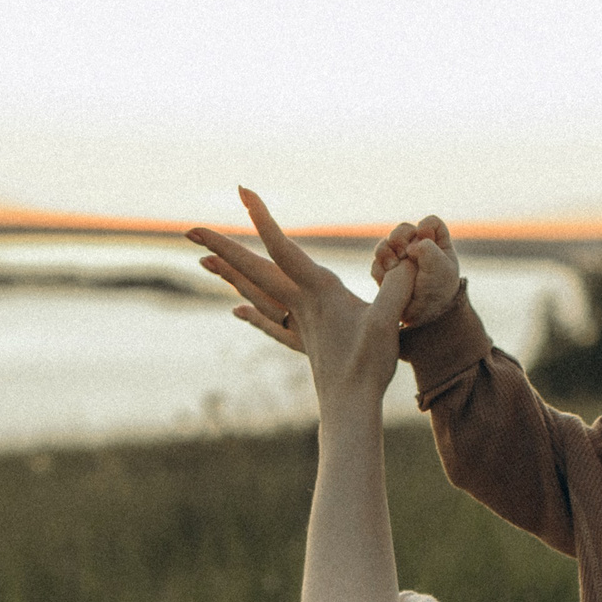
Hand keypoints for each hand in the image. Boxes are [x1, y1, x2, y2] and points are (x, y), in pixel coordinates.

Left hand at [188, 189, 416, 414]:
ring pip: (255, 293)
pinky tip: (236, 310)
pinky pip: (270, 322)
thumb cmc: (369, 366)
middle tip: (188, 229)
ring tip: (205, 261)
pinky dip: (251, 312)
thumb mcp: (387, 321)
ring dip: (230, 274)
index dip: (261, 218)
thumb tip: (413, 258)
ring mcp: (298, 325)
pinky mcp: (304, 344)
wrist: (351, 409)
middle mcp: (300, 304)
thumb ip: (398, 287)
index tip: (242, 192)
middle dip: (222, 247)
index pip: (283, 247)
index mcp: (317, 291)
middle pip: (253, 269)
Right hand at [370, 216, 460, 327]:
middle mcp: (417, 248)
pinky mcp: (386, 272)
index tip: (425, 240)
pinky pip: (376, 263)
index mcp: (436, 243)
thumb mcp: (441, 268)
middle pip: (403, 229)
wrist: (425, 317)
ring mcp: (400, 259)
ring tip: (393, 266)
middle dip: (399, 236)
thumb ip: (428, 250)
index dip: (425, 227)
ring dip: (385, 251)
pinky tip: (387, 278)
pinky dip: (380, 268)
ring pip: (385, 244)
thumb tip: (409, 246)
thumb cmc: (439, 290)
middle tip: (402, 251)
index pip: (429, 223)